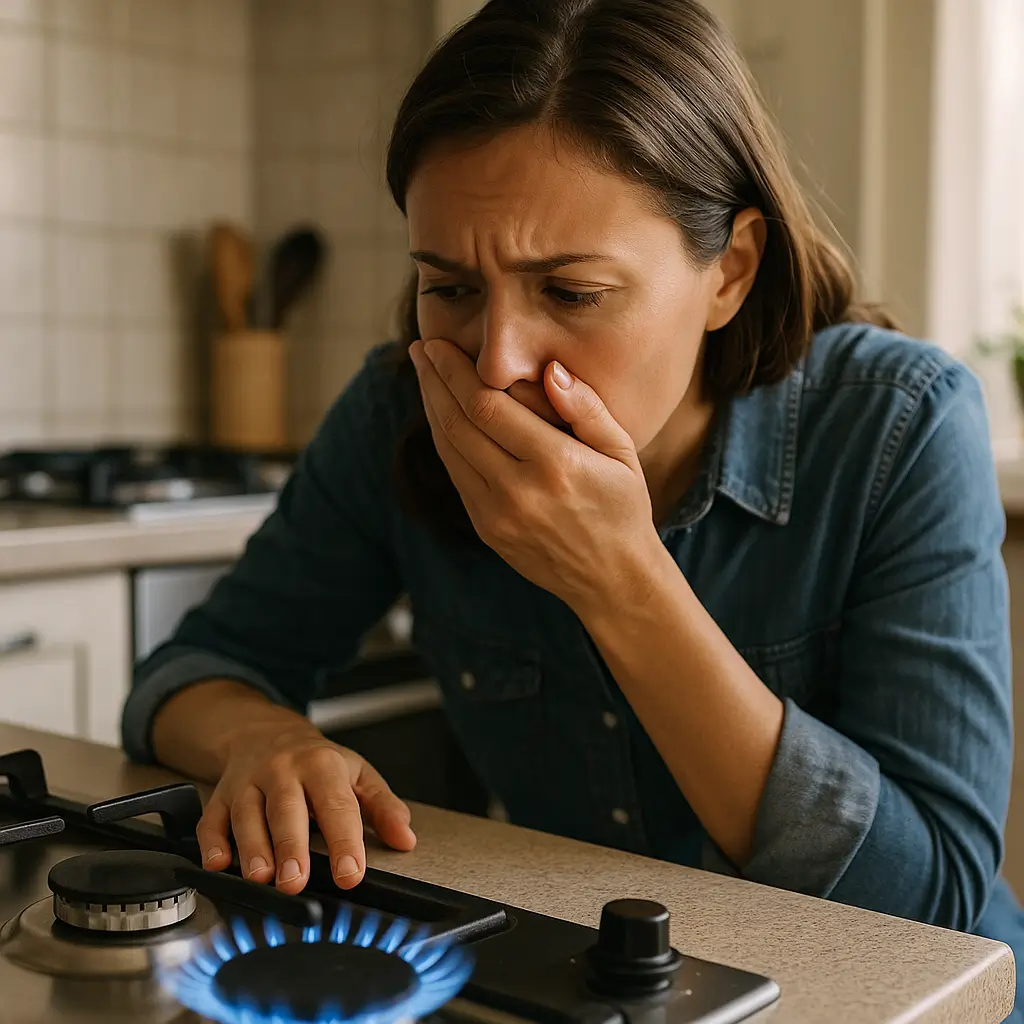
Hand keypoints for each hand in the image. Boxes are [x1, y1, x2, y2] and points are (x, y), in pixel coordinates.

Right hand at [195, 720, 415, 893]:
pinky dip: (212, 843)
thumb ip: (383, 807)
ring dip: (252, 848)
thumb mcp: (357, 774)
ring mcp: (249, 783)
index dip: (344, 841)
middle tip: (296, 882)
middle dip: (290, 847)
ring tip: (262, 878)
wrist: (266, 732)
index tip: (350, 873)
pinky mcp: (221, 797)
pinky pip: (212, 820)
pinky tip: (217, 863)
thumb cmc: (316, 762)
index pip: (337, 805)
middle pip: (286, 810)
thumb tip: (405, 838)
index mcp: (322, 765)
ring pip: (247, 816)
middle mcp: (283, 772)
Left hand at [410, 338, 662, 612]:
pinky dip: (444, 440)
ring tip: (424, 374)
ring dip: (431, 408)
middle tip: (421, 348)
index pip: (487, 406)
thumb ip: (587, 408)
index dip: (456, 371)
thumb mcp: (621, 451)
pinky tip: (442, 415)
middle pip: (459, 423)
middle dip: (434, 381)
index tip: (440, 344)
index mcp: (556, 464)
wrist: (613, 579)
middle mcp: (519, 491)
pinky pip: (456, 475)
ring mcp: (497, 515)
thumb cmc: (623, 507)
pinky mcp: (487, 529)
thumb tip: (550, 369)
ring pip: (450, 450)